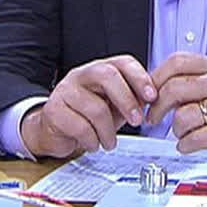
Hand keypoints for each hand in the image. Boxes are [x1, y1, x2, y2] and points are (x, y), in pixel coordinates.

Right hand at [20, 55, 156, 157]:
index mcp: (100, 69)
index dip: (140, 78)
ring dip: (108, 131)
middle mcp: (81, 75)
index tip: (152, 97)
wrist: (54, 130)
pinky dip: (92, 141)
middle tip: (137, 121)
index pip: (123, 63)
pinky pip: (80, 127)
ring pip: (95, 107)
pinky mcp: (54, 110)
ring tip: (110, 142)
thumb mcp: (114, 106)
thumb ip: (132, 99)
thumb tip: (153, 100)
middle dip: (127, 100)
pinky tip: (93, 144)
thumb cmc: (87, 116)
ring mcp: (65, 91)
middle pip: (107, 75)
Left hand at [147, 52, 206, 157]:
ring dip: (175, 129)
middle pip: (175, 88)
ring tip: (183, 131)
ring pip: (182, 116)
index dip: (155, 78)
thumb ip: (183, 82)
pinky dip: (185, 144)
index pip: (177, 62)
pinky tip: (188, 143)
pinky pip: (194, 138)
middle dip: (157, 106)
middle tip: (153, 117)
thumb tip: (148, 88)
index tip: (147, 93)